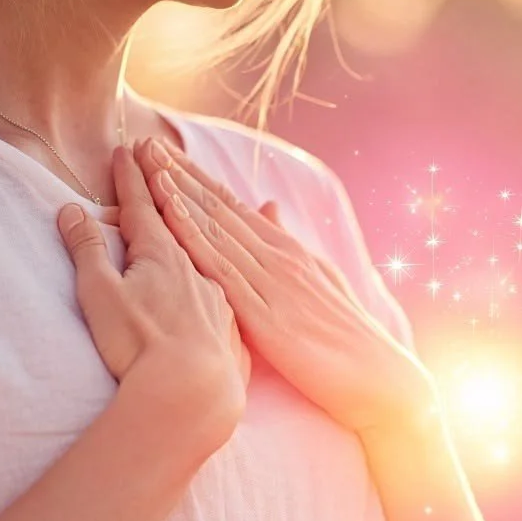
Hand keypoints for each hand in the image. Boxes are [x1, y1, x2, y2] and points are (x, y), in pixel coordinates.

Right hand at [56, 144, 248, 446]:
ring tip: (200, 210)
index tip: (130, 149)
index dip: (134, 179)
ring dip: (201, 231)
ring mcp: (221, 301)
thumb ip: (87, 250)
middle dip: (169, 188)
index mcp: (164, 256)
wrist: (193, 396)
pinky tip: (233, 277)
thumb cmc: (139, 346)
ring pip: (210, 256)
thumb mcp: (100, 293)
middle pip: (183, 222)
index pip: (145, 207)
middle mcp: (199, 271)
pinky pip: (230, 293)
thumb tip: (72, 210)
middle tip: (162, 156)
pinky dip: (226, 275)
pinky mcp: (234, 333)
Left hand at [129, 136, 435, 435]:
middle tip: (143, 142)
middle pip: (219, 208)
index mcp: (289, 251)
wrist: (379, 378)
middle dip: (179, 173)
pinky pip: (221, 267)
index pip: (233, 207)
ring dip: (179, 193)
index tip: (164, 154)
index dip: (196, 178)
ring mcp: (272, 282)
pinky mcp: (266, 314)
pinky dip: (193, 236)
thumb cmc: (349, 339)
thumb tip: (268, 208)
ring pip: (216, 229)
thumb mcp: (321, 282)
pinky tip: (170, 214)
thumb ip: (289, 246)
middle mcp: (279, 257)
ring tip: (148, 163)